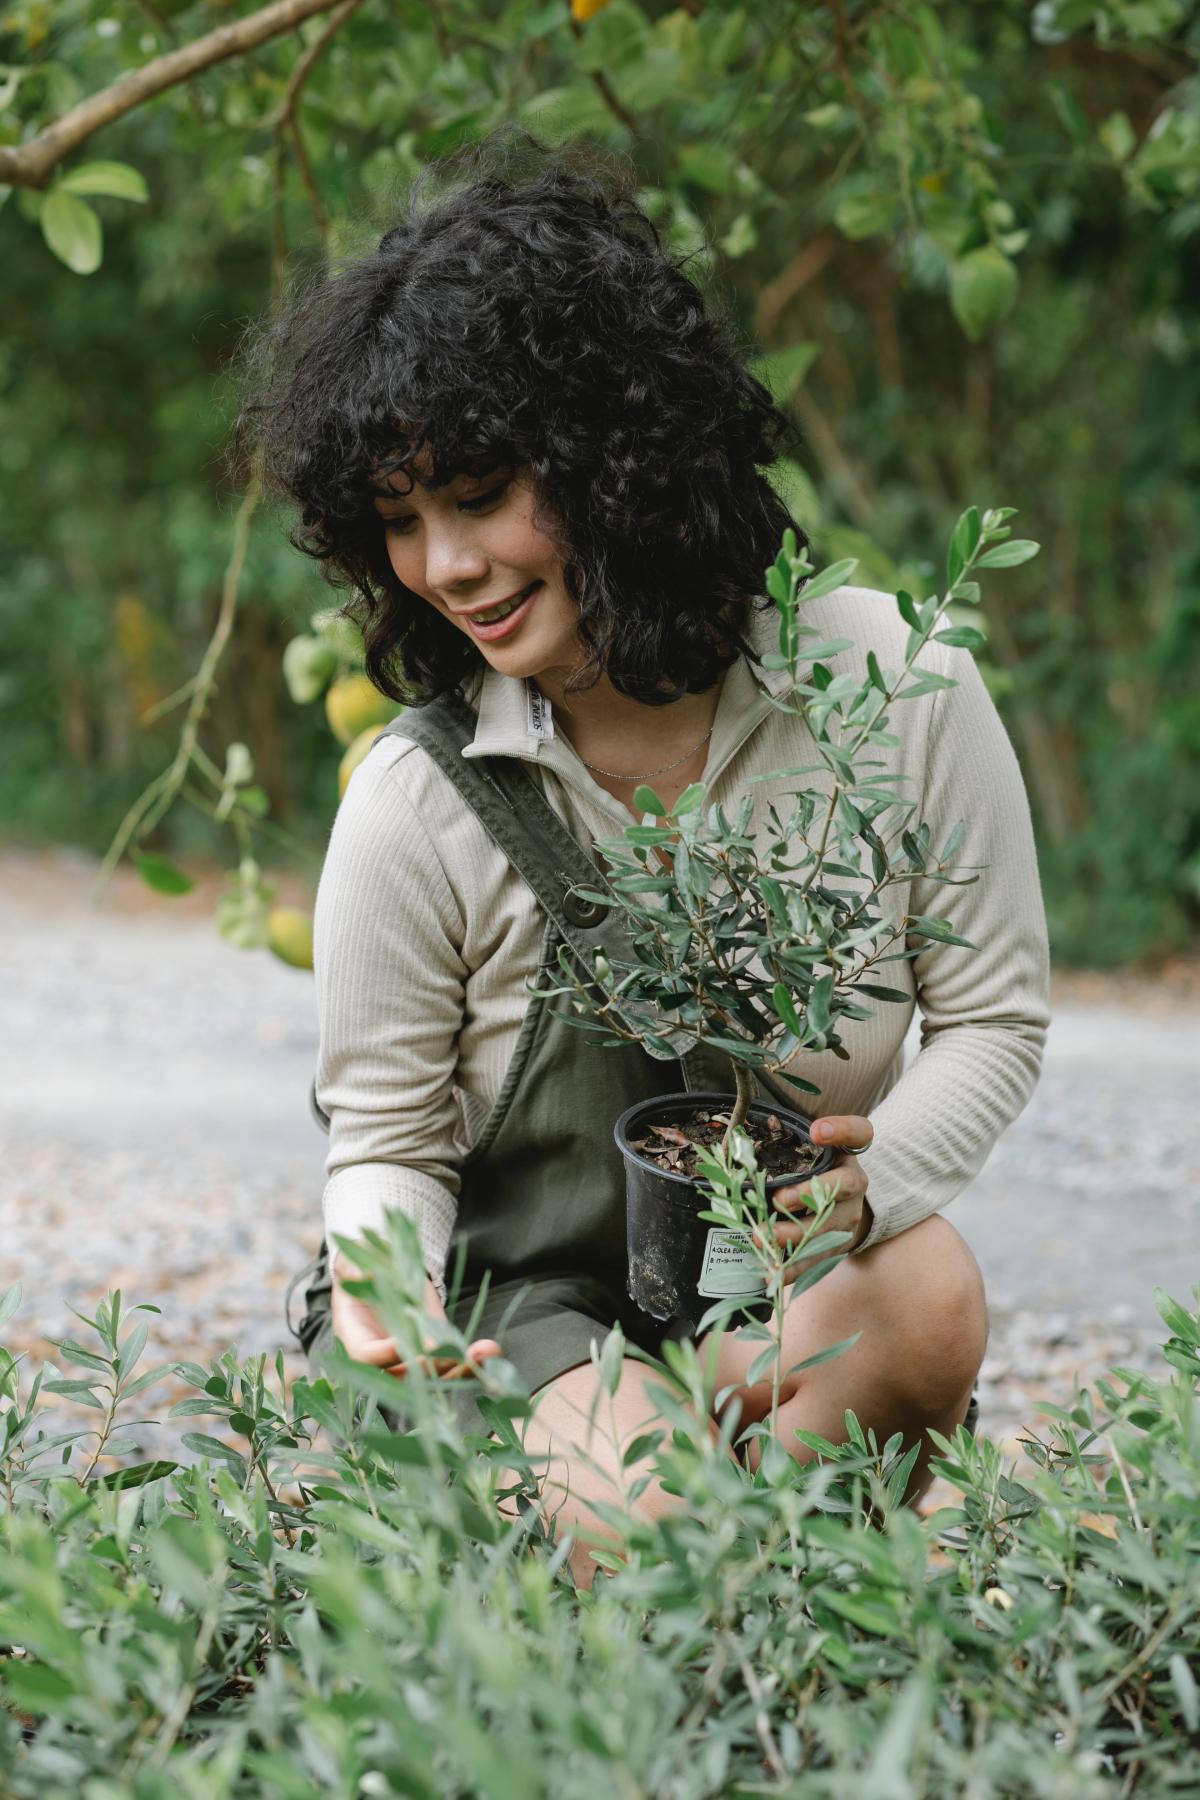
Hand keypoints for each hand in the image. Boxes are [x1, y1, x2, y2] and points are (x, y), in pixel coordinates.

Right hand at [331, 1253, 501, 1379]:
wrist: (380, 1270)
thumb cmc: (360, 1266)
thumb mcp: (353, 1264)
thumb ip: (357, 1272)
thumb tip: (365, 1275)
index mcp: (355, 1339)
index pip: (368, 1356)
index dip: (386, 1354)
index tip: (407, 1346)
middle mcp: (383, 1357)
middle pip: (406, 1377)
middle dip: (434, 1369)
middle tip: (457, 1358)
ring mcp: (411, 1356)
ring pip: (434, 1376)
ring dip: (461, 1369)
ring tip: (486, 1354)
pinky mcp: (433, 1348)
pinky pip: (450, 1361)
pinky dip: (470, 1360)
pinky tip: (490, 1351)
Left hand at [765, 1113, 874, 1285]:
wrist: (847, 1210)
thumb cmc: (825, 1173)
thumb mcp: (823, 1150)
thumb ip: (820, 1135)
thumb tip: (817, 1130)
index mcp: (849, 1158)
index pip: (858, 1136)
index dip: (841, 1131)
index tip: (817, 1131)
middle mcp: (853, 1191)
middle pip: (836, 1193)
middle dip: (805, 1197)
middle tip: (776, 1201)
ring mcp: (845, 1222)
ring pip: (824, 1231)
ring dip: (794, 1238)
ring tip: (764, 1240)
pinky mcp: (834, 1248)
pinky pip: (815, 1260)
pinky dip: (794, 1268)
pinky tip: (773, 1272)